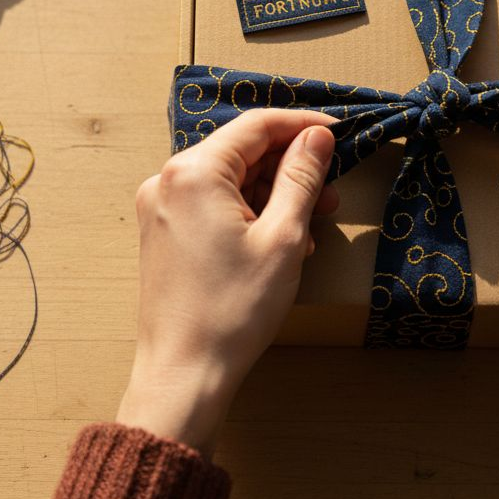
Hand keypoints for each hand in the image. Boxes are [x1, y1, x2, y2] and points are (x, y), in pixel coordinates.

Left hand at [117, 110, 337, 454]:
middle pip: (241, 152)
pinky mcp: (163, 235)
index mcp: (193, 172)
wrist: (184, 373)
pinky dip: (248, 216)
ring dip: (273, 196)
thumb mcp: (282, 237)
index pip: (256, 125)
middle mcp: (167, 182)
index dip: (302, 125)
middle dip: (290, 169)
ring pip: (229, 182)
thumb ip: (301, 178)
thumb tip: (318, 138)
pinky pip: (213, 207)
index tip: (338, 134)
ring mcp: (161, 209)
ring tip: (310, 228)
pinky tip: (279, 244)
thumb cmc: (232, 311)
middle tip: (332, 193)